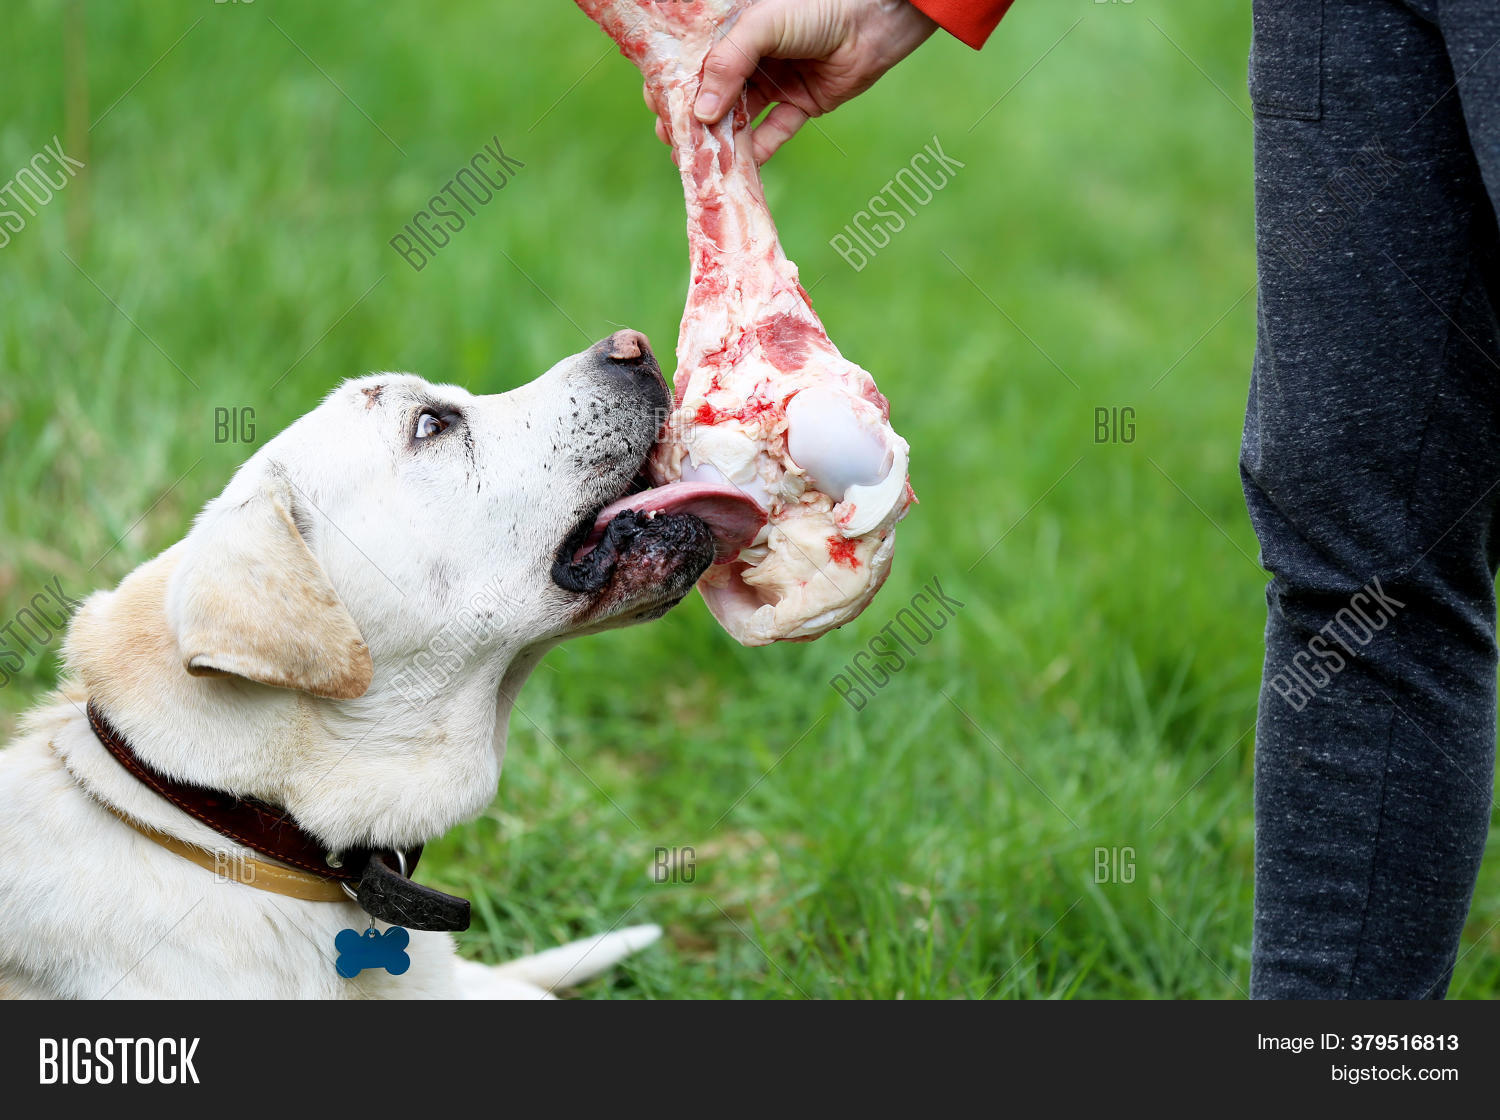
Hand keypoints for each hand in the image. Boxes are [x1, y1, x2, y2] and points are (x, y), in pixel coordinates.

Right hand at [645, 0, 937, 163]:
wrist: (875, 17)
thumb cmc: (814, 7)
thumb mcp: (761, 26)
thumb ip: (728, 65)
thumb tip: (699, 115)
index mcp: (734, 32)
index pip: (694, 65)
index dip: (676, 90)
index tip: (661, 114)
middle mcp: (752, 59)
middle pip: (713, 97)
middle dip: (693, 123)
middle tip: (676, 147)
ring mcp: (775, 83)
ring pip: (740, 119)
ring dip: (722, 143)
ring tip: (701, 165)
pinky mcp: (802, 104)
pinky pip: (774, 132)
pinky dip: (758, 152)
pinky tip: (740, 169)